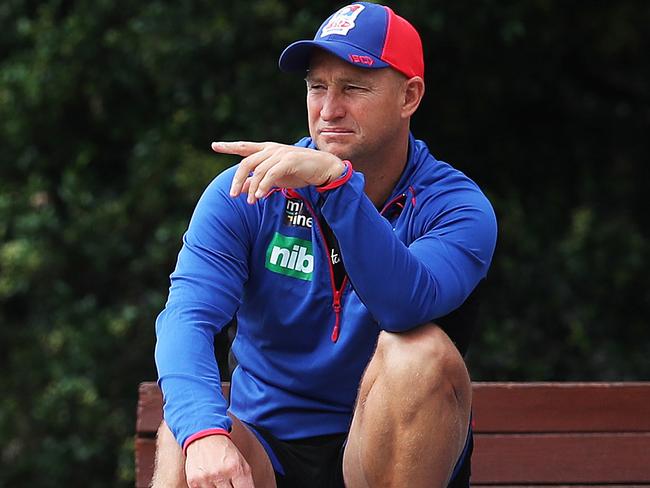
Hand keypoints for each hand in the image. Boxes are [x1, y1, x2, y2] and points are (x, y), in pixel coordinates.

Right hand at [185, 434, 253, 487]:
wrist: (204, 436)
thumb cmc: (225, 451)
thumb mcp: (241, 462)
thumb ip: (246, 481)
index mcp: (235, 468)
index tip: (239, 486)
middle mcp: (220, 473)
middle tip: (229, 480)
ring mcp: (205, 478)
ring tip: (218, 478)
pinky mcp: (193, 482)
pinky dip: (207, 487)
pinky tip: (209, 478)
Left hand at [212, 141, 345, 203]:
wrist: (324, 169)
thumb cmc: (300, 172)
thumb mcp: (276, 178)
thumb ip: (258, 181)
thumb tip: (241, 189)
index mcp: (268, 150)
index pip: (245, 147)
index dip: (229, 146)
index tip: (214, 145)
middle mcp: (272, 149)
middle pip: (247, 162)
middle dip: (238, 179)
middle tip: (233, 195)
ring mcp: (281, 154)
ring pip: (258, 170)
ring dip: (253, 188)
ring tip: (251, 202)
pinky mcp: (289, 161)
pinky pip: (271, 174)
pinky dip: (264, 186)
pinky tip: (260, 196)